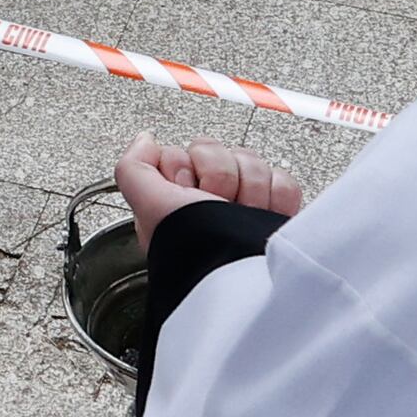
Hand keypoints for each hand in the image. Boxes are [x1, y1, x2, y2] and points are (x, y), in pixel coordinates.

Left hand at [113, 132, 304, 254]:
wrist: (239, 275)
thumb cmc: (192, 249)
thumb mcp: (148, 204)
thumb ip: (134, 168)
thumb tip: (145, 140)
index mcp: (178, 196)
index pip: (187, 150)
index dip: (186, 168)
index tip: (185, 193)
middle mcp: (210, 198)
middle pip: (221, 152)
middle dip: (220, 177)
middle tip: (215, 205)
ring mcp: (246, 202)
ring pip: (253, 162)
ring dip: (249, 189)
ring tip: (240, 218)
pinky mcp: (276, 210)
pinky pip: (282, 180)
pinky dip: (276, 198)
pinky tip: (261, 218)